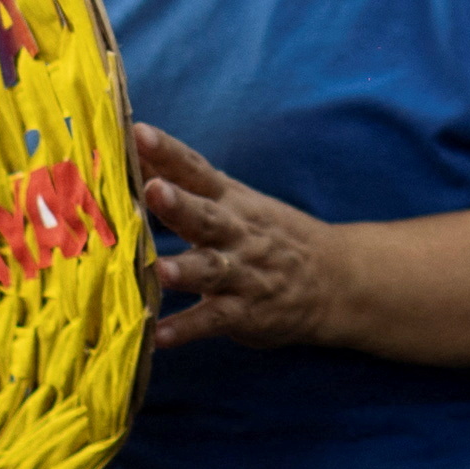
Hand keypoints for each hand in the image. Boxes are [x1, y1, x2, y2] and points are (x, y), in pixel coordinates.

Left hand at [136, 122, 344, 351]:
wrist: (334, 280)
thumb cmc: (269, 235)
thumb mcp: (237, 202)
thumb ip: (187, 185)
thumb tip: (135, 156)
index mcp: (230, 200)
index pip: (196, 170)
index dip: (169, 151)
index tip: (138, 132)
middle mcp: (236, 232)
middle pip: (205, 215)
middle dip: (179, 204)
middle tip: (152, 189)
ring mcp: (243, 273)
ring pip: (211, 268)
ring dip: (185, 269)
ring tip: (160, 270)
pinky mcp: (246, 312)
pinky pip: (214, 320)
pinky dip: (187, 329)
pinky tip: (159, 336)